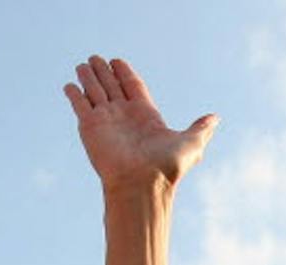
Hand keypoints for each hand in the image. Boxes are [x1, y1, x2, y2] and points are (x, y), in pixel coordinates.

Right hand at [65, 56, 216, 189]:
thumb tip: (215, 119)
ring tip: (83, 65)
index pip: (132, 86)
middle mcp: (124, 116)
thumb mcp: (190, 144)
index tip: (117, 61)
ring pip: (94, 92)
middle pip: (111, 86)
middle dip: (104, 72)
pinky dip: (74, 94)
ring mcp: (106, 121)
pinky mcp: (90, 127)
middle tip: (96, 58)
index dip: (124, 73)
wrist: (142, 185)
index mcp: (146, 115)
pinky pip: (80, 105)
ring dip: (88, 78)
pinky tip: (70, 85)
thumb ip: (200, 129)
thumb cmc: (167, 168)